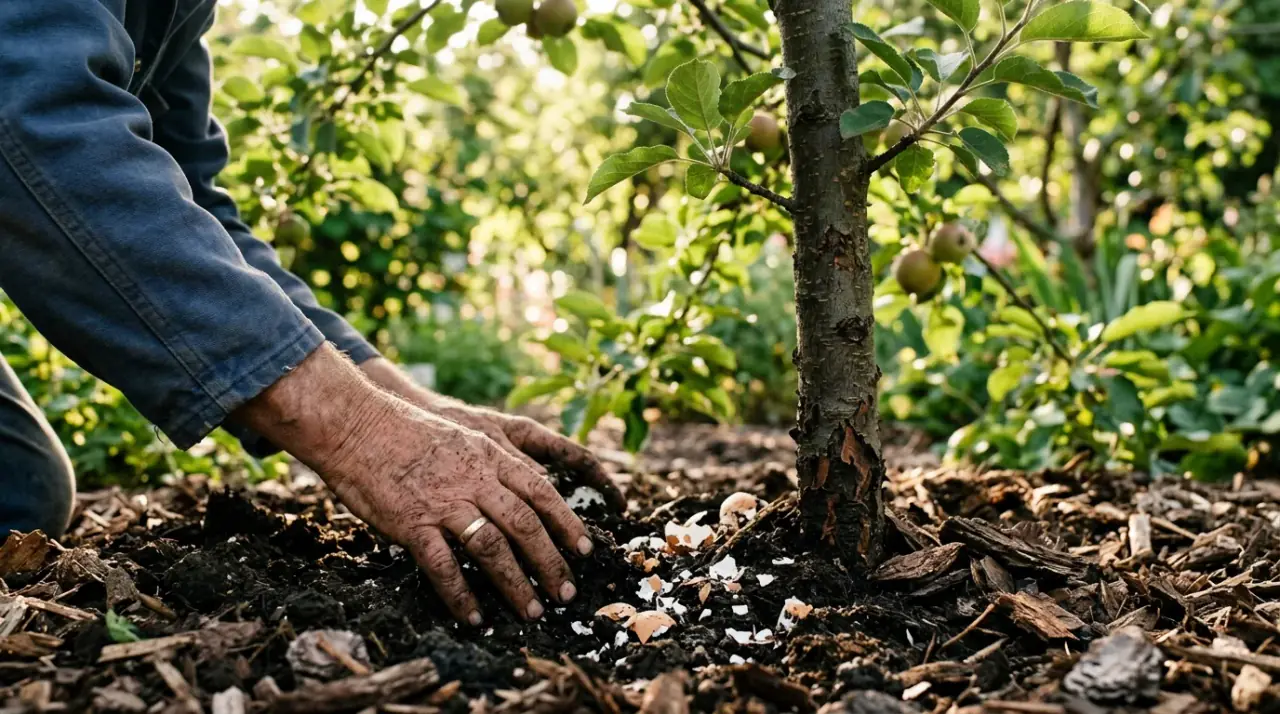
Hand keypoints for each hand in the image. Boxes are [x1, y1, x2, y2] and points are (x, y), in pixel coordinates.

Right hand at [234, 345, 592, 624]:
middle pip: (526, 525)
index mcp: (491, 455)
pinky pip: (444, 567)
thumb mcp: (466, 432)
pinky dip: (461, 596)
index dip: (568, 523)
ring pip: (493, 548)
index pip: (543, 492)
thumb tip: (523, 487)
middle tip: (566, 593)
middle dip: (551, 563)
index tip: (586, 550)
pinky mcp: (413, 522)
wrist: (357, 422)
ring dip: (515, 584)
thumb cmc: (409, 427)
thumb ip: (495, 458)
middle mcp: (476, 478)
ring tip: (531, 611)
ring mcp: (445, 501)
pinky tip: (474, 617)